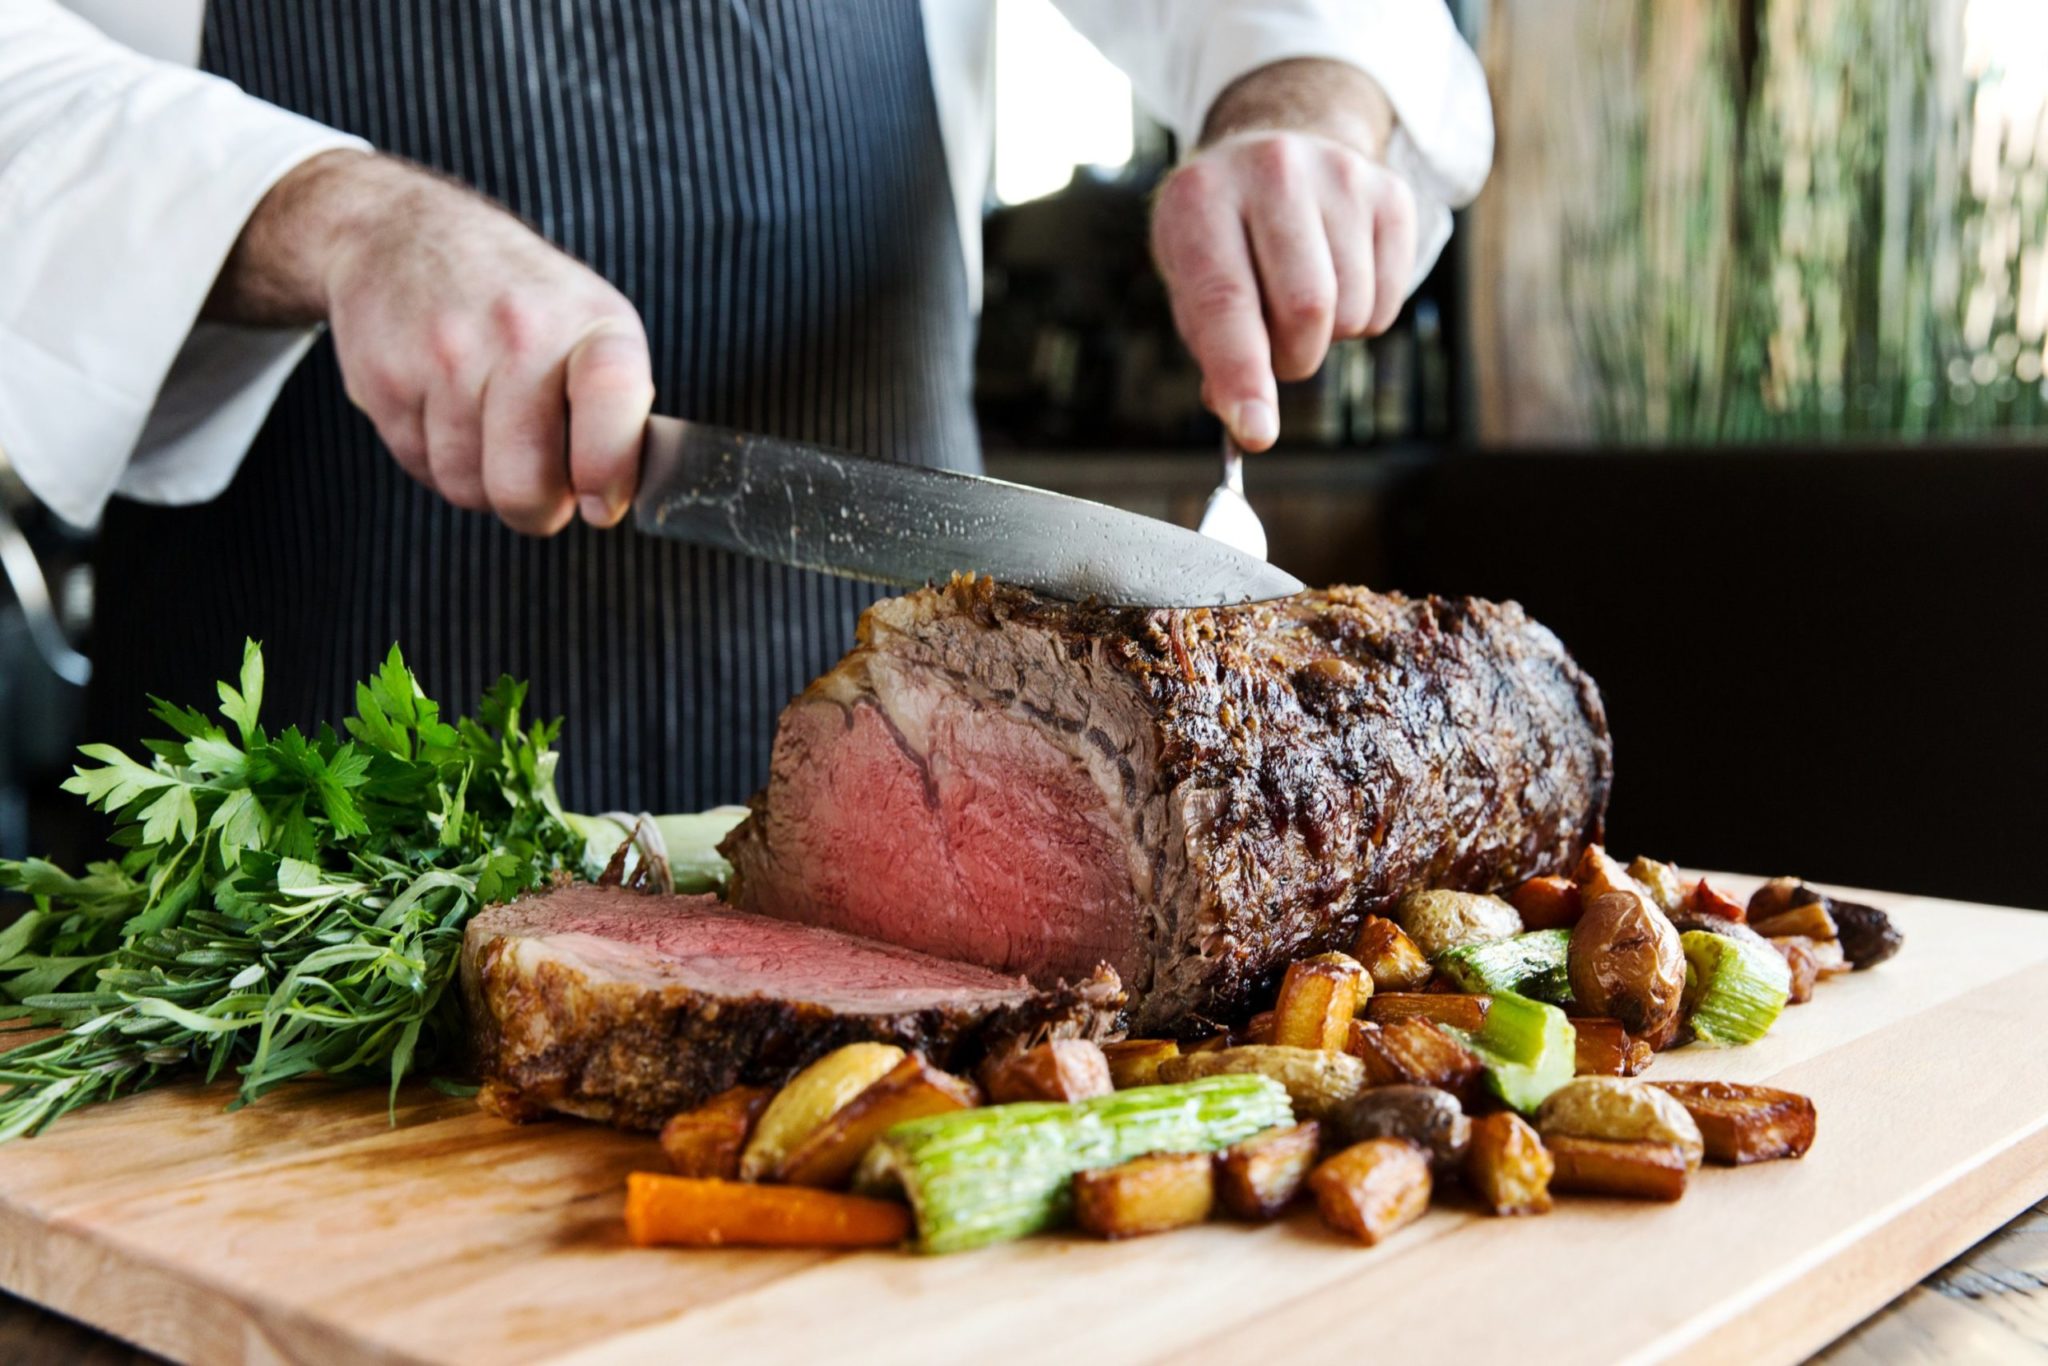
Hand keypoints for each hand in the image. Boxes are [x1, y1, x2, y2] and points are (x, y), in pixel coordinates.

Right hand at [208, 150, 652, 534]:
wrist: (401, 234)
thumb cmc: (518, 297)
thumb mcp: (591, 320)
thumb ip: (616, 406)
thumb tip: (622, 490)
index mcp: (590, 322)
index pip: (611, 400)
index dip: (608, 469)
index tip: (602, 506)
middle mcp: (519, 334)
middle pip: (525, 483)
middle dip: (538, 511)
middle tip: (543, 497)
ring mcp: (446, 357)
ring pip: (468, 487)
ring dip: (482, 485)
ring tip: (491, 436)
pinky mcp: (387, 380)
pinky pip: (422, 468)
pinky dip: (438, 463)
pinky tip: (446, 416)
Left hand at [1150, 63, 1416, 451]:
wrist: (1274, 145)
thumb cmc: (1221, 233)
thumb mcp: (1189, 277)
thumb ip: (1211, 347)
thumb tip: (1246, 418)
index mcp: (1201, 198)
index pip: (1226, 301)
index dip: (1242, 374)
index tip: (1257, 432)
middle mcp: (1272, 171)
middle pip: (1306, 310)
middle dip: (1291, 357)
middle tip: (1273, 347)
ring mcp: (1339, 174)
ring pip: (1352, 312)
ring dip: (1327, 337)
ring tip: (1300, 300)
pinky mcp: (1391, 191)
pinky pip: (1388, 303)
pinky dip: (1362, 317)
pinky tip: (1337, 278)